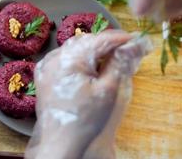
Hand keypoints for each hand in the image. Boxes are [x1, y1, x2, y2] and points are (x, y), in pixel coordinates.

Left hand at [25, 30, 151, 158]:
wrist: (61, 142)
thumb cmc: (86, 119)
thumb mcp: (108, 90)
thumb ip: (120, 63)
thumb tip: (134, 44)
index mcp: (70, 58)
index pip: (100, 39)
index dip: (120, 39)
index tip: (137, 42)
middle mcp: (54, 57)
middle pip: (86, 42)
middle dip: (106, 45)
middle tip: (125, 52)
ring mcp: (46, 66)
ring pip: (73, 49)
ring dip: (92, 51)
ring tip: (109, 60)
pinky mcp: (43, 75)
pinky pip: (62, 59)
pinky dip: (77, 59)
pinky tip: (86, 68)